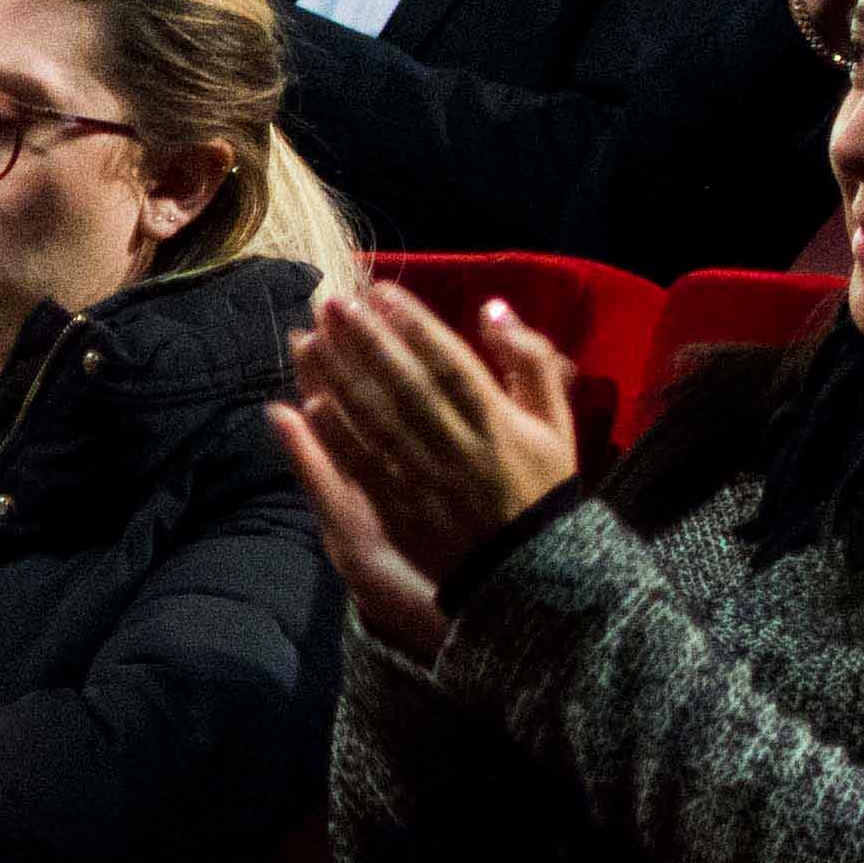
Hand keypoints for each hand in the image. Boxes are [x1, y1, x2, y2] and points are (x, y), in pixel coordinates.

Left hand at [275, 280, 587, 652]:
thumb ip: (530, 360)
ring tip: (308, 341)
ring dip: (338, 379)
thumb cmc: (543, 484)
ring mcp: (426, 481)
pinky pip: (363, 469)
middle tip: (330, 303)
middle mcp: (459, 448)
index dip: (413, 325)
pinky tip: (308, 406)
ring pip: (375, 423)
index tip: (380, 293)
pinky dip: (336, 437)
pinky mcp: (402, 511)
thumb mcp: (555, 421)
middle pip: (403, 385)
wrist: (531, 568)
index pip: (449, 363)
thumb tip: (492, 307)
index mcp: (498, 422)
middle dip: (365, 341)